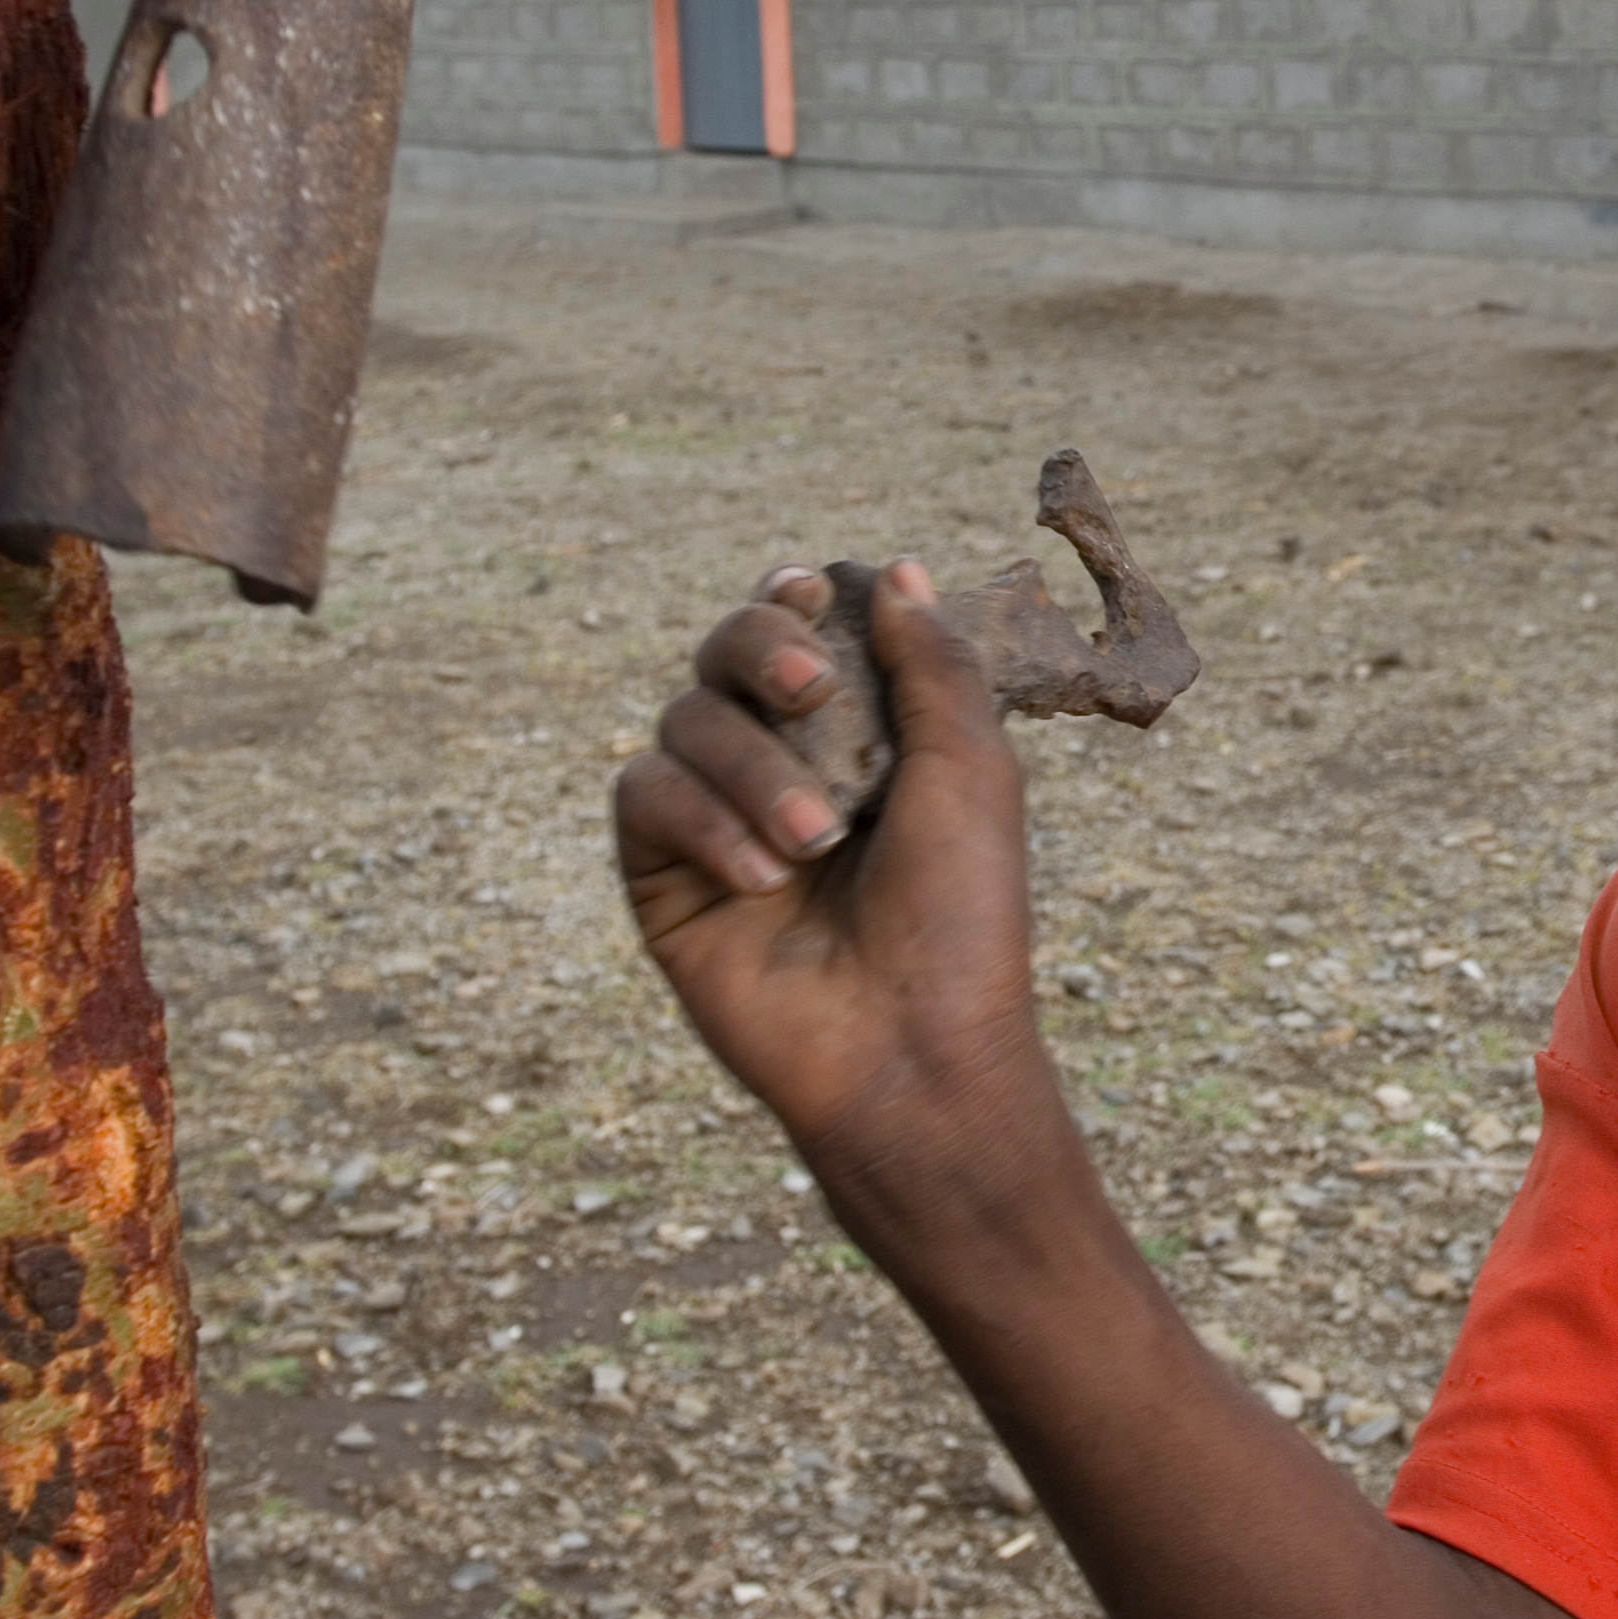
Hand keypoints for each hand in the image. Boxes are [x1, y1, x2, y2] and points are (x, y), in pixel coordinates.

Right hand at [612, 564, 1051, 1166]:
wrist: (911, 1047)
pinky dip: (702, 820)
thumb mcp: (972, 773)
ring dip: (753, 767)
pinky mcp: (661, 874)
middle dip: (759, 646)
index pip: (801, 628)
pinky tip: (760, 878)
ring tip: (815, 841)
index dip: (793, 598)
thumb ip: (933, 666)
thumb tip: (898, 571)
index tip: (813, 596)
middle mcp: (782, 759)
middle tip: (808, 690)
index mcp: (862, 728)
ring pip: (686, 717)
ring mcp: (716, 815)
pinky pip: (645, 794)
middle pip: (724, 648)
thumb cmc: (961, 917)